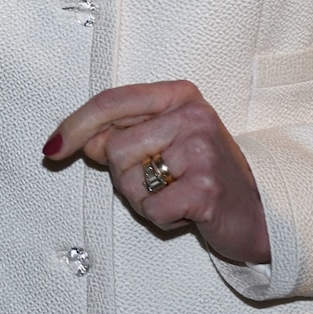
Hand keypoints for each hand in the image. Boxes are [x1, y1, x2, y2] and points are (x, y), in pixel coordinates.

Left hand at [47, 81, 271, 265]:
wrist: (260, 214)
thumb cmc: (204, 176)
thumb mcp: (163, 144)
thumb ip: (122, 134)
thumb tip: (77, 138)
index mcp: (178, 95)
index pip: (110, 102)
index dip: (74, 125)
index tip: (51, 148)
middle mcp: (191, 114)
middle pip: (113, 146)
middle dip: (122, 174)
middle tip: (156, 182)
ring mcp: (201, 149)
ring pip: (126, 177)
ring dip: (141, 198)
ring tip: (173, 194)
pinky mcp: (205, 187)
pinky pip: (150, 207)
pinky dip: (160, 218)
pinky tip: (186, 212)